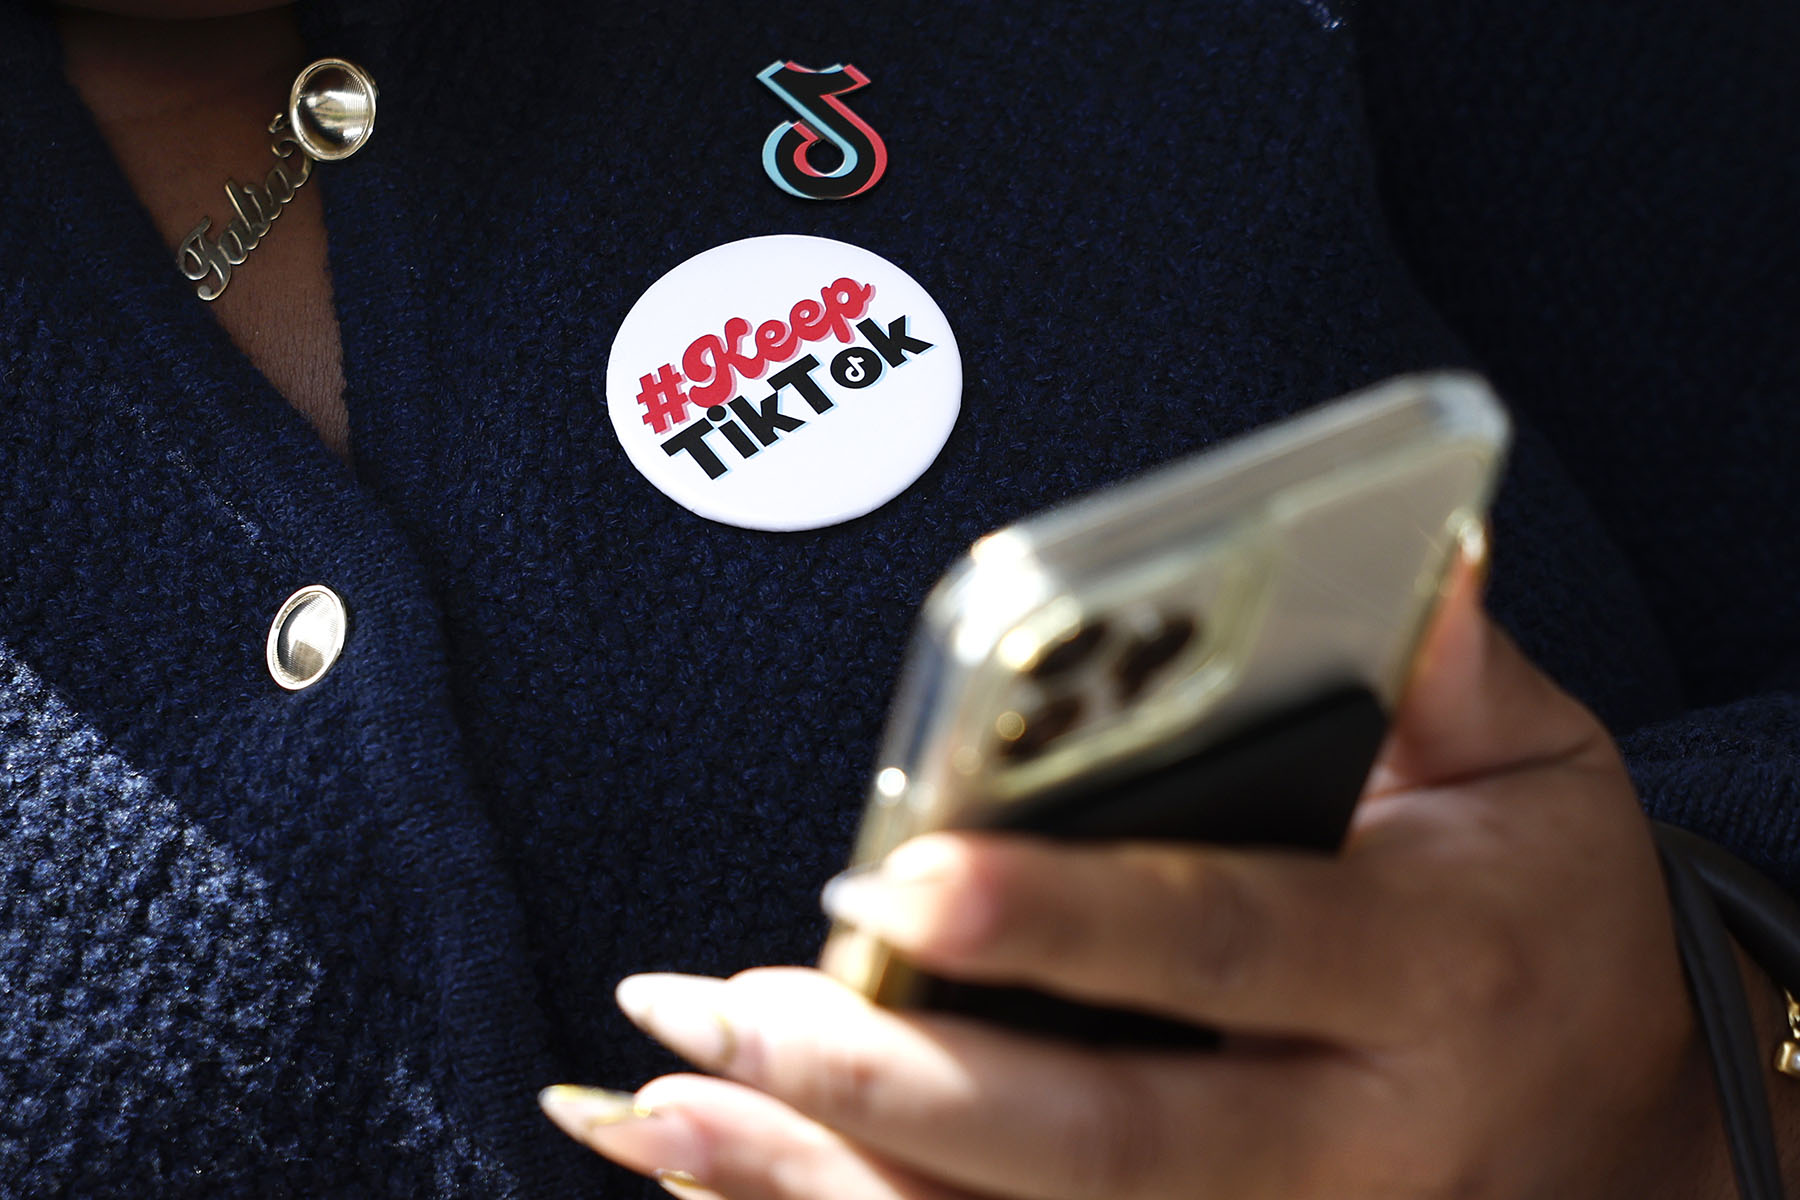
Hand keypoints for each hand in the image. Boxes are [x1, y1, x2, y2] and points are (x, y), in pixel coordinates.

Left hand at [540, 559, 1736, 1198]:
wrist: (1631, 1106)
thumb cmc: (1549, 903)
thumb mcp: (1536, 771)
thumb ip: (1459, 673)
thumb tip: (1419, 549)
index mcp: (1430, 967)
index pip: (1234, 941)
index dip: (1072, 918)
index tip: (909, 871)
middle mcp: (1356, 1132)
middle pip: (1116, 1139)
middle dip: (913, 1085)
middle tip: (740, 1006)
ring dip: (850, 1181)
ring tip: (678, 1104)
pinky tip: (736, 1171)